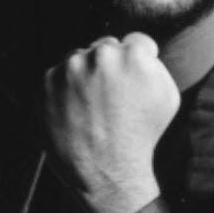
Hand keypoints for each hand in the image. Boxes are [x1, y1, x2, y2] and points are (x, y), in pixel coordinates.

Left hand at [43, 33, 178, 212]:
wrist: (107, 171)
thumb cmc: (141, 136)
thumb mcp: (167, 97)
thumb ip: (155, 65)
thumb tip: (142, 50)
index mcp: (132, 55)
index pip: (136, 41)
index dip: (138, 61)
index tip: (133, 81)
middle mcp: (99, 56)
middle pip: (105, 47)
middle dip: (110, 65)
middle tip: (112, 98)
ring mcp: (69, 68)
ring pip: (78, 59)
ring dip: (84, 75)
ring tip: (93, 108)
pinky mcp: (46, 83)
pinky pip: (58, 76)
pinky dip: (65, 89)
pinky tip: (77, 112)